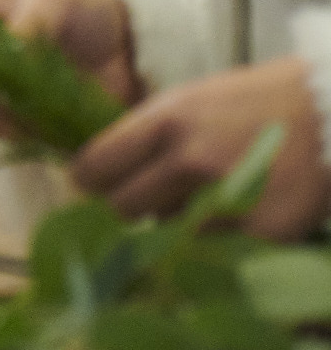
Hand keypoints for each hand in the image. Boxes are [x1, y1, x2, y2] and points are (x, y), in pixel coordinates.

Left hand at [69, 58, 330, 237]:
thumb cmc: (258, 103)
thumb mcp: (192, 100)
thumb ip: (150, 135)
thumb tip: (104, 170)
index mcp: (165, 120)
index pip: (94, 167)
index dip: (89, 182)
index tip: (94, 188)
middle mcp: (188, 159)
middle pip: (123, 207)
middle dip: (128, 209)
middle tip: (143, 205)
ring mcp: (225, 198)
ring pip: (167, 231)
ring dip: (174, 226)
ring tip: (200, 205)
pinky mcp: (260, 232)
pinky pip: (213, 249)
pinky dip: (216, 241)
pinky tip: (232, 220)